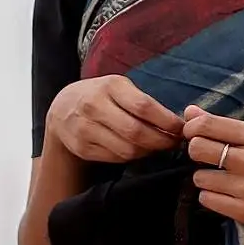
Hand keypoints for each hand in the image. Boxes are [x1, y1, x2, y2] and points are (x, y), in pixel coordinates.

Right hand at [46, 75, 182, 164]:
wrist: (62, 108)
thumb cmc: (100, 95)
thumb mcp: (118, 87)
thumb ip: (143, 102)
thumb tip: (177, 123)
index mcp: (110, 86)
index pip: (144, 107)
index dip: (167, 121)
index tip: (181, 129)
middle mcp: (95, 106)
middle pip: (136, 132)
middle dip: (161, 141)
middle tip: (174, 143)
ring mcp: (86, 129)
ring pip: (127, 150)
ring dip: (148, 151)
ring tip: (156, 146)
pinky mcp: (82, 147)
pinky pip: (116, 158)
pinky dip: (132, 156)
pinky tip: (137, 149)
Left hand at [183, 108, 243, 233]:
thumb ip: (223, 124)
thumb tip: (189, 112)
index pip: (208, 125)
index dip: (192, 128)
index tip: (193, 133)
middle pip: (197, 148)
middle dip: (196, 151)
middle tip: (207, 157)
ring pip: (199, 177)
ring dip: (205, 178)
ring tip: (222, 179)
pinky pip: (207, 199)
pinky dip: (212, 196)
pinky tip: (226, 194)